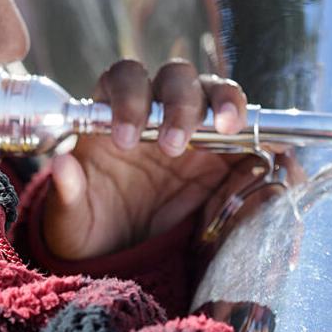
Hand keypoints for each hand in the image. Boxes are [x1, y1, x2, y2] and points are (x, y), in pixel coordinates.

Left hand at [41, 59, 257, 261]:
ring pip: (212, 91)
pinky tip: (270, 145)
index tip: (125, 139)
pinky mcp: (225, 152)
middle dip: (176, 104)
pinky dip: (261, 130)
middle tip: (171, 145)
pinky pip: (248, 129)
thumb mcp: (72, 219)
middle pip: (174, 78)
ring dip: (221, 103)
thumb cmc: (91, 226)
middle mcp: (156, 110)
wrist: (122, 253)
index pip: (123, 78)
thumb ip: (66, 194)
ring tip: (226, 128)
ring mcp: (194, 126)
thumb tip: (61, 165)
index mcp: (113, 114)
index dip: (127, 97)